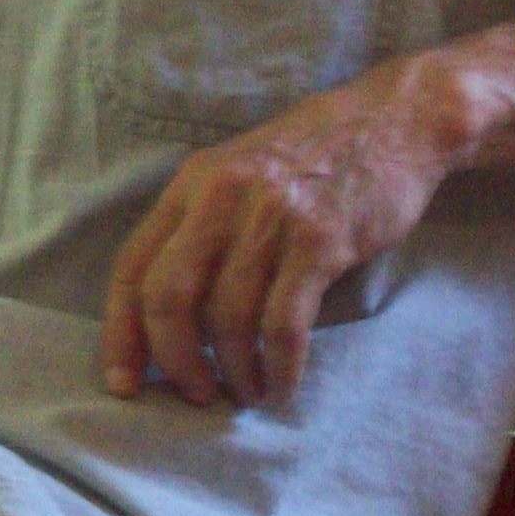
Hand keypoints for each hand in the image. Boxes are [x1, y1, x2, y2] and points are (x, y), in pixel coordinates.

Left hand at [101, 60, 457, 408]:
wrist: (393, 121)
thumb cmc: (312, 156)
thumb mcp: (238, 172)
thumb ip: (201, 226)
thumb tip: (170, 316)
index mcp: (191, 184)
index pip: (132, 268)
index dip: (121, 333)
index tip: (121, 383)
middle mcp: (221, 198)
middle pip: (169, 298)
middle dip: (176, 360)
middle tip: (195, 394)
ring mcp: (271, 218)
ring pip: (228, 318)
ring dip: (234, 372)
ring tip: (247, 394)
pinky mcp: (320, 242)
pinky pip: (284, 325)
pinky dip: (278, 368)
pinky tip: (281, 386)